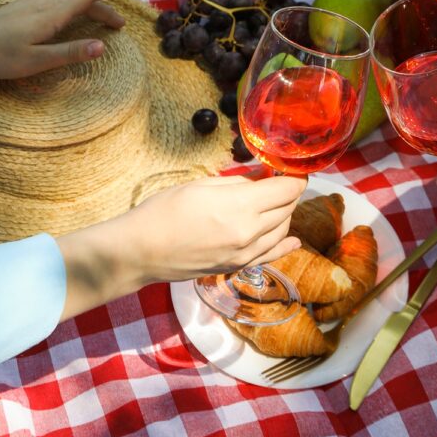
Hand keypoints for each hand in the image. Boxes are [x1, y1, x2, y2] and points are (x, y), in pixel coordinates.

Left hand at [0, 0, 130, 78]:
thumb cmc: (0, 56)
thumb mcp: (37, 61)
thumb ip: (70, 52)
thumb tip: (102, 46)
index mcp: (54, 14)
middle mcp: (46, 1)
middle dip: (104, 7)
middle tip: (119, 24)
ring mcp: (33, 0)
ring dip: (88, 3)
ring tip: (98, 14)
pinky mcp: (23, 4)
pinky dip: (72, 0)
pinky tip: (67, 6)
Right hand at [57, 174, 306, 319]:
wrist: (142, 251)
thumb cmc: (166, 210)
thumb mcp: (203, 184)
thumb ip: (238, 181)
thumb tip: (261, 177)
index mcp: (242, 207)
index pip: (286, 190)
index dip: (294, 177)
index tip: (292, 168)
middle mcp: (250, 233)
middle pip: (287, 209)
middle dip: (288, 193)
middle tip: (280, 181)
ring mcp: (245, 254)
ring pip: (282, 231)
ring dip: (284, 214)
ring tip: (275, 201)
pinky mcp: (237, 267)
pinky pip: (270, 255)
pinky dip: (284, 244)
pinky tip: (293, 240)